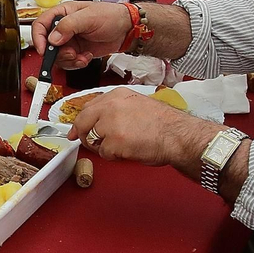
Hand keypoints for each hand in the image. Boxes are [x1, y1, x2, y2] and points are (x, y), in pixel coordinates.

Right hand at [32, 1, 131, 68]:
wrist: (126, 29)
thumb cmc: (111, 16)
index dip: (38, 38)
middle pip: (47, 45)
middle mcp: (63, 28)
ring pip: (57, 57)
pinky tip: (86, 56)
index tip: (44, 50)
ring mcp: (70, 41)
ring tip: (81, 56)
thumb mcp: (89, 17)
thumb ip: (69, 26)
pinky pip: (68, 62)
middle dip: (58, 53)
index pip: (40, 25)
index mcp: (62, 14)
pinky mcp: (77, 51)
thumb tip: (53, 38)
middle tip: (71, 53)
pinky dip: (76, 63)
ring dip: (69, 60)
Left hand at [69, 89, 218, 169]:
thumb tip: (100, 122)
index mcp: (117, 95)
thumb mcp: (137, 105)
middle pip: (83, 121)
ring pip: (93, 139)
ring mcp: (110, 124)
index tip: (76, 130)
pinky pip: (104, 154)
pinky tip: (128, 151)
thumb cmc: (164, 124)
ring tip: (124, 146)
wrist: (178, 135)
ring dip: (105, 147)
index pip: (88, 107)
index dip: (81, 122)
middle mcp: (111, 106)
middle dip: (84, 135)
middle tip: (89, 143)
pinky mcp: (113, 141)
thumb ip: (116, 110)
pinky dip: (114, 157)